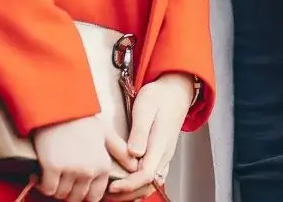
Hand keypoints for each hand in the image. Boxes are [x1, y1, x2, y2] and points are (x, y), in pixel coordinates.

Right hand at [32, 114, 132, 201]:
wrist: (60, 106)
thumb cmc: (82, 119)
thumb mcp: (105, 133)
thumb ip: (119, 152)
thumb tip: (135, 167)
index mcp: (103, 165)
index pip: (94, 197)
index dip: (83, 193)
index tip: (76, 183)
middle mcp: (89, 170)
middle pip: (76, 198)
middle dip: (69, 191)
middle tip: (63, 176)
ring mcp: (71, 169)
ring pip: (61, 195)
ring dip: (56, 187)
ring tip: (54, 172)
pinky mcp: (53, 167)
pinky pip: (48, 189)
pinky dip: (43, 183)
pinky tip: (42, 172)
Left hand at [106, 73, 195, 198]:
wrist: (175, 90)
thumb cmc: (159, 96)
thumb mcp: (145, 107)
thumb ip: (140, 131)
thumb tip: (134, 153)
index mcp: (160, 144)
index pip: (146, 174)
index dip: (128, 184)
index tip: (111, 186)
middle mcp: (164, 154)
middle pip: (148, 185)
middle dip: (127, 193)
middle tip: (106, 193)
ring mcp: (164, 156)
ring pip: (151, 184)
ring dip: (133, 192)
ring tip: (113, 191)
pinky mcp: (161, 154)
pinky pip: (152, 178)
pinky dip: (138, 186)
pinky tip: (125, 184)